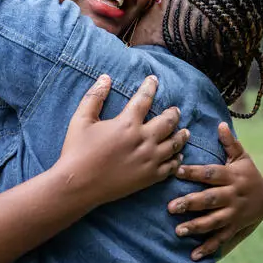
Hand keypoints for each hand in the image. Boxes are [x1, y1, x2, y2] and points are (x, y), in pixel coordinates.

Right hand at [54, 74, 188, 208]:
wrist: (78, 185)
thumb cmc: (77, 151)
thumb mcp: (81, 120)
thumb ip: (94, 97)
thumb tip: (105, 78)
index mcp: (127, 124)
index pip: (144, 99)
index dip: (150, 87)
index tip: (154, 79)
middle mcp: (143, 140)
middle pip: (167, 122)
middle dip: (173, 113)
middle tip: (175, 110)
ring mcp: (149, 160)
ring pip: (174, 144)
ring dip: (181, 135)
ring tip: (185, 131)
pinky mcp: (149, 178)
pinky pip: (170, 167)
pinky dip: (177, 160)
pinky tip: (178, 156)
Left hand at [167, 122, 262, 260]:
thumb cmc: (247, 174)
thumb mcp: (242, 158)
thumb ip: (230, 143)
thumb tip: (220, 124)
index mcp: (231, 177)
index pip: (210, 173)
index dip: (194, 172)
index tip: (176, 170)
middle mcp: (232, 196)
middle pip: (209, 200)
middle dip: (190, 203)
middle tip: (170, 207)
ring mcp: (233, 214)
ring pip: (213, 221)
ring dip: (196, 227)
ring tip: (178, 231)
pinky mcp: (233, 228)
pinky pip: (220, 239)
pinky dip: (208, 248)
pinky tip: (193, 255)